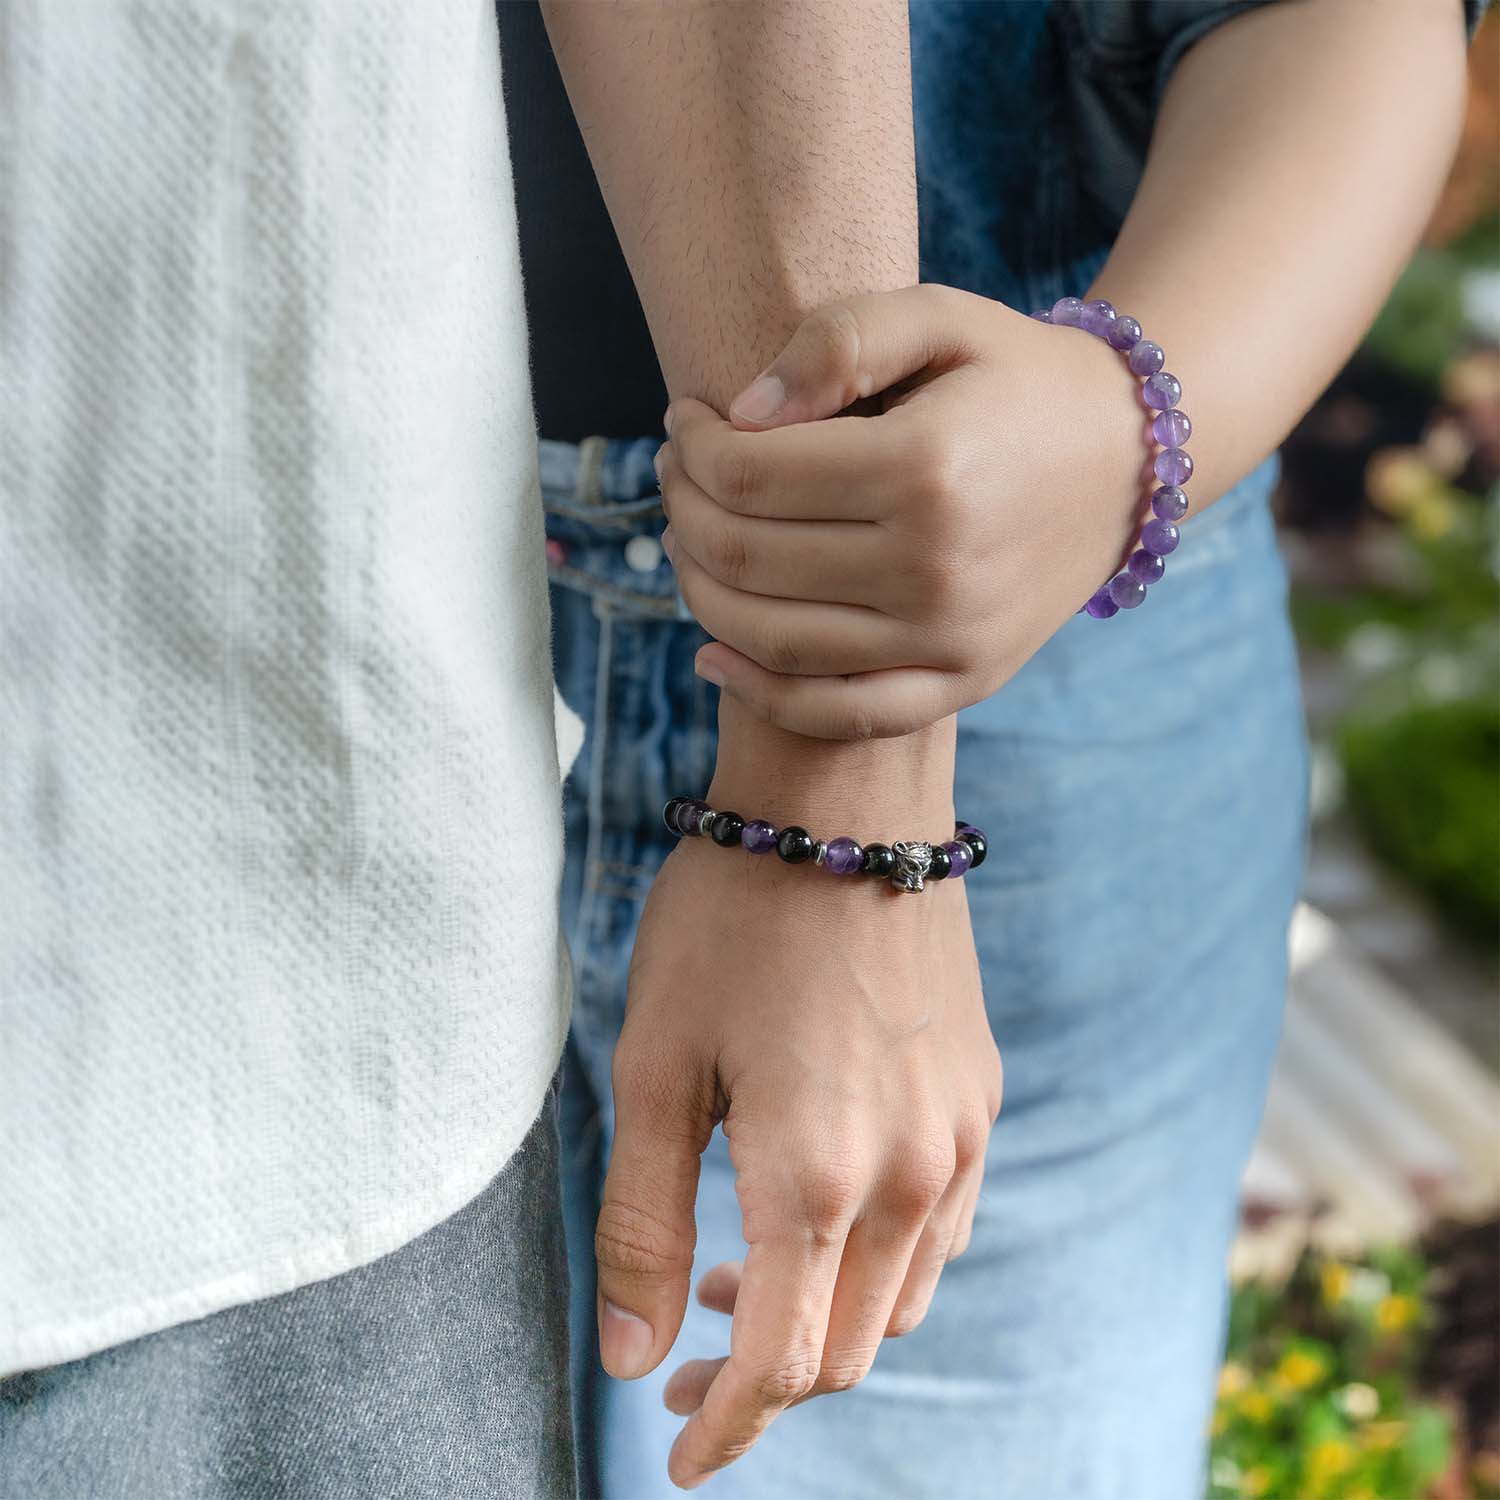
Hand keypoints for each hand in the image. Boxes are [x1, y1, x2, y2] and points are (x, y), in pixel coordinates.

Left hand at [593, 821, 1000, 1488]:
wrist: (846, 803)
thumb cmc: (730, 922)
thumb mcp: (656, 1065)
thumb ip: (641, 1220)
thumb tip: (629, 1358)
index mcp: (817, 1177)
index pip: (781, 1365)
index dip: (727, 1428)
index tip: (677, 1459)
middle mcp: (910, 1175)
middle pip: (847, 1349)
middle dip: (764, 1384)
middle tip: (685, 1364)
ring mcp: (959, 1137)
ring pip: (903, 1299)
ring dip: (824, 1325)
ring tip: (738, 1285)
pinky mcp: (980, 1096)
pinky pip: (943, 1228)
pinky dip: (880, 1264)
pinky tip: (822, 1216)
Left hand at [656, 284, 1149, 738]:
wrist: (1127, 460)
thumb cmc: (1017, 379)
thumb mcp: (941, 316)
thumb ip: (839, 340)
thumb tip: (739, 415)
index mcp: (926, 468)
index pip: (749, 476)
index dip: (693, 448)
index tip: (683, 421)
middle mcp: (936, 568)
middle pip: (747, 557)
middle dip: (684, 510)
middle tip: (675, 476)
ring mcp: (951, 639)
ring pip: (772, 639)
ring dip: (700, 590)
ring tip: (688, 541)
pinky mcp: (963, 682)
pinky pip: (837, 713)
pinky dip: (761, 694)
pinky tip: (712, 656)